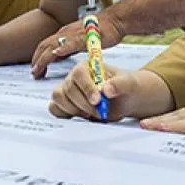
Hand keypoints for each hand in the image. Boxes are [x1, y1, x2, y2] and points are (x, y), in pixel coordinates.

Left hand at [30, 12, 124, 79]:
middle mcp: (66, 32)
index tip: (35, 69)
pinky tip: (57, 53)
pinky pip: (72, 43)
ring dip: (44, 58)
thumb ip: (68, 48)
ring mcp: (74, 34)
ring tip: (38, 69)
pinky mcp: (85, 37)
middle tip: (33, 73)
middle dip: (37, 60)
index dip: (37, 57)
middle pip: (45, 46)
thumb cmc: (101, 30)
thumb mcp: (79, 41)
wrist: (115, 20)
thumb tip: (57, 56)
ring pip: (54, 45)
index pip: (45, 45)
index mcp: (64, 34)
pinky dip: (63, 48)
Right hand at [49, 66, 173, 121]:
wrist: (126, 100)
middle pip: (68, 89)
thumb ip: (120, 84)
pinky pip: (55, 109)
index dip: (86, 88)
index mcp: (87, 67)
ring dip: (74, 110)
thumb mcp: (130, 84)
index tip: (98, 100)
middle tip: (100, 112)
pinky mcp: (65, 104)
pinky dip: (65, 115)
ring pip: (58, 99)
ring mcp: (67, 91)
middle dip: (84, 104)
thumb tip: (106, 90)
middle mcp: (74, 77)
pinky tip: (81, 117)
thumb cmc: (127, 87)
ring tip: (92, 114)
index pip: (79, 74)